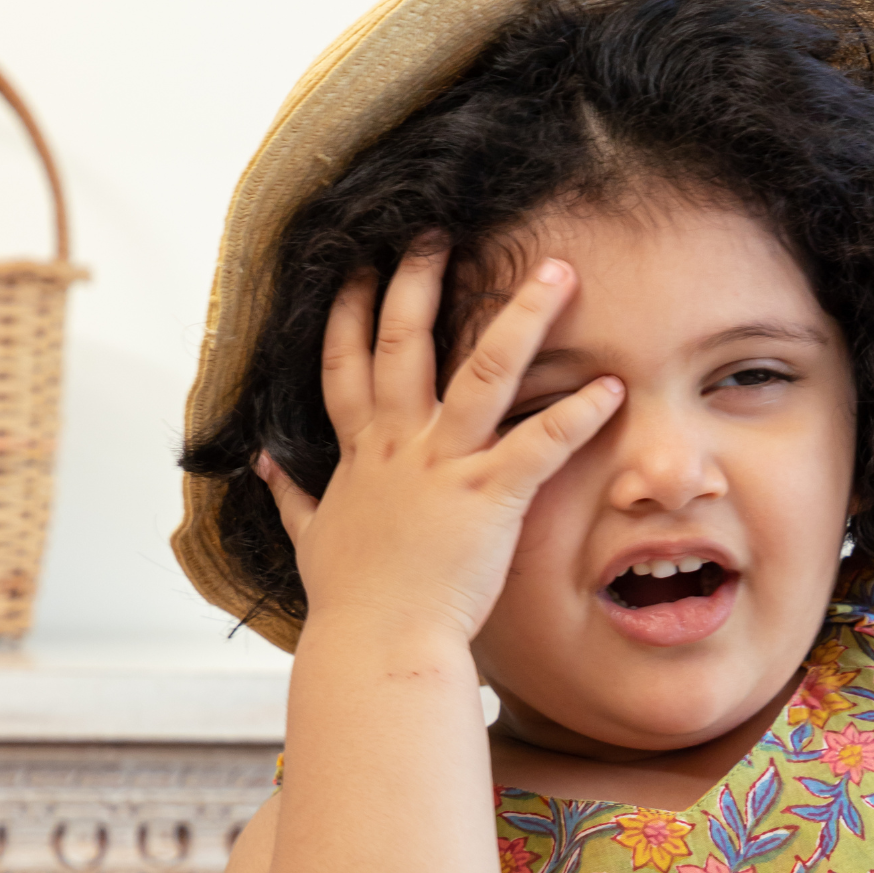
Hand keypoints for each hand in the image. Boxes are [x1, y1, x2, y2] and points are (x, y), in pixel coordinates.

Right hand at [257, 247, 622, 644]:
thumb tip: (262, 463)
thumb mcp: (312, 541)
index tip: (356, 263)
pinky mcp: (488, 497)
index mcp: (360, 455)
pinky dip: (577, 413)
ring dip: (523, 317)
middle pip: (404, 342)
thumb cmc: (352, 603)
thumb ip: (291, 497)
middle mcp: (398, 446)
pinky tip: (611, 387)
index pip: (344, 365)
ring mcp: (443, 467)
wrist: (376, 644)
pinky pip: (539, 444)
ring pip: (483, 371)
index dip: (346, 311)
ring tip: (557, 273)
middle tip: (440, 228)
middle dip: (420, 279)